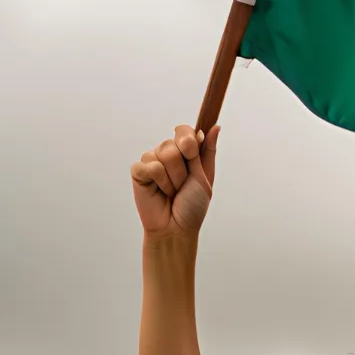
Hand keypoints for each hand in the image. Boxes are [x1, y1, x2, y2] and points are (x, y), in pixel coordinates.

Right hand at [131, 123, 220, 238]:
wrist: (177, 227)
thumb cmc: (192, 204)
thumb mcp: (205, 176)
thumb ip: (208, 150)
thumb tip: (215, 127)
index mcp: (185, 152)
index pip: (183, 130)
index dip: (188, 141)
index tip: (191, 155)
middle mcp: (167, 153)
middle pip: (173, 144)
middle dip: (183, 170)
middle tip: (181, 186)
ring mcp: (151, 161)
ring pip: (162, 155)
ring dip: (172, 179)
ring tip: (171, 191)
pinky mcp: (138, 172)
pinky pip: (148, 166)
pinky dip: (158, 182)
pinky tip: (158, 192)